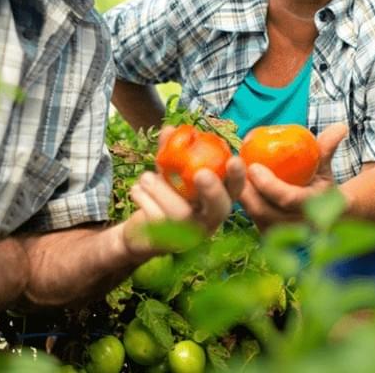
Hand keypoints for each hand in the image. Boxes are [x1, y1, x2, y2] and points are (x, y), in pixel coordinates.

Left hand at [121, 125, 245, 255]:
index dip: (238, 177)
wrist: (142, 231)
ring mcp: (189, 236)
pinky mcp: (167, 244)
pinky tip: (137, 192)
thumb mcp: (168, 173)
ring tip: (146, 177)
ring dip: (160, 189)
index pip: (235, 190)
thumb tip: (170, 129)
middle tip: (201, 173)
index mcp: (216, 201)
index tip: (234, 160)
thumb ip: (170, 151)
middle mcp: (209, 221)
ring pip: (180, 212)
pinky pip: (155, 218)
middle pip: (219, 209)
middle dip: (212, 190)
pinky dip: (143, 198)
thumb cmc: (163, 196)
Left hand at [238, 123, 347, 231]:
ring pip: (254, 218)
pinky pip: (251, 221)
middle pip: (264, 212)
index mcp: (314, 207)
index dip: (270, 185)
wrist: (326, 216)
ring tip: (232, 176)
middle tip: (235, 169)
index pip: (288, 199)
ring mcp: (282, 235)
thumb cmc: (322, 186)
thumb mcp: (324, 166)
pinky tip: (234, 188)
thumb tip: (340, 127)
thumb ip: (327, 148)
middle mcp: (297, 225)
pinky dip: (243, 205)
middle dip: (247, 191)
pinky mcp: (270, 236)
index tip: (254, 167)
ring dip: (241, 197)